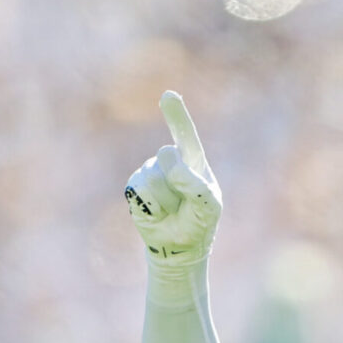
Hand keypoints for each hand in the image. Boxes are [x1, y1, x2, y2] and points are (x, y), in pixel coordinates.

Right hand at [125, 91, 222, 267]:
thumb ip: (194, 183)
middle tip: (185, 204)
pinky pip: (142, 192)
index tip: (168, 96)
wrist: (179, 246)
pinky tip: (159, 214)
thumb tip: (167, 159)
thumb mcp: (207, 206)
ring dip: (167, 202)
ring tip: (172, 211)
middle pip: (168, 157)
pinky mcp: (134, 187)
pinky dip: (154, 209)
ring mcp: (149, 171)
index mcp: (192, 161)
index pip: (186, 135)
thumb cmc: (199, 223)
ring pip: (155, 179)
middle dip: (178, 181)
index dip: (177, 115)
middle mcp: (169, 161)